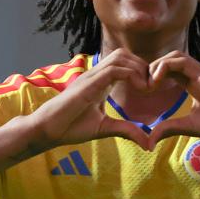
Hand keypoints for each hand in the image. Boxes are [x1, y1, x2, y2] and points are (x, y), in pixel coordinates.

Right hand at [23, 49, 152, 152]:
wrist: (47, 130)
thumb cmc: (70, 127)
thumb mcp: (105, 128)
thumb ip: (126, 130)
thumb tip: (148, 144)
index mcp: (100, 82)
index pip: (123, 63)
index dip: (141, 71)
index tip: (151, 89)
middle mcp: (96, 74)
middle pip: (124, 54)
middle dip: (143, 66)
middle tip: (152, 86)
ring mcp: (91, 76)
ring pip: (121, 57)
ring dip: (138, 68)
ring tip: (147, 88)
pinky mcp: (89, 83)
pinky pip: (114, 69)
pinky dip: (131, 75)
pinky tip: (140, 90)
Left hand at [147, 50, 199, 144]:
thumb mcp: (187, 126)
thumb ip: (168, 129)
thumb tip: (149, 142)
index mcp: (191, 84)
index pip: (168, 70)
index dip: (152, 76)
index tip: (144, 91)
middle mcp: (195, 75)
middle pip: (169, 59)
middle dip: (151, 69)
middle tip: (143, 87)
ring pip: (174, 55)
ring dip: (157, 65)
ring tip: (150, 84)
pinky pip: (181, 60)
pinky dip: (164, 66)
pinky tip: (157, 82)